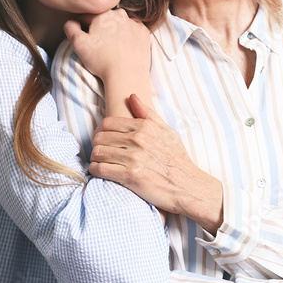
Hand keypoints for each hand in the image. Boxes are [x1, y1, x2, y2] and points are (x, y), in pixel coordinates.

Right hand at [64, 9, 150, 80]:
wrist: (127, 74)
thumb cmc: (101, 60)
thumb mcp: (78, 44)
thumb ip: (70, 28)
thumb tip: (71, 22)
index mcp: (102, 14)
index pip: (87, 17)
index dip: (82, 29)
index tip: (85, 40)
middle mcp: (119, 14)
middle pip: (104, 19)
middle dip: (100, 29)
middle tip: (99, 46)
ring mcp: (134, 23)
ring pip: (119, 24)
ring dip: (115, 31)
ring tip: (112, 48)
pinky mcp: (144, 32)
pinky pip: (133, 30)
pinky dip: (129, 36)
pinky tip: (125, 48)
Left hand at [89, 94, 223, 233]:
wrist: (187, 186)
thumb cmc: (178, 159)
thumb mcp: (167, 131)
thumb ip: (147, 113)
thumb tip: (132, 96)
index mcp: (144, 127)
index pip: (108, 123)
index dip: (101, 131)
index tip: (103, 139)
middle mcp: (138, 140)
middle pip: (100, 137)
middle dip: (96, 145)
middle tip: (100, 152)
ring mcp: (133, 158)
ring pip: (98, 152)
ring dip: (95, 158)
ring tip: (99, 162)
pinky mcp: (130, 176)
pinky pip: (100, 169)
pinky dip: (96, 170)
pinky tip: (100, 171)